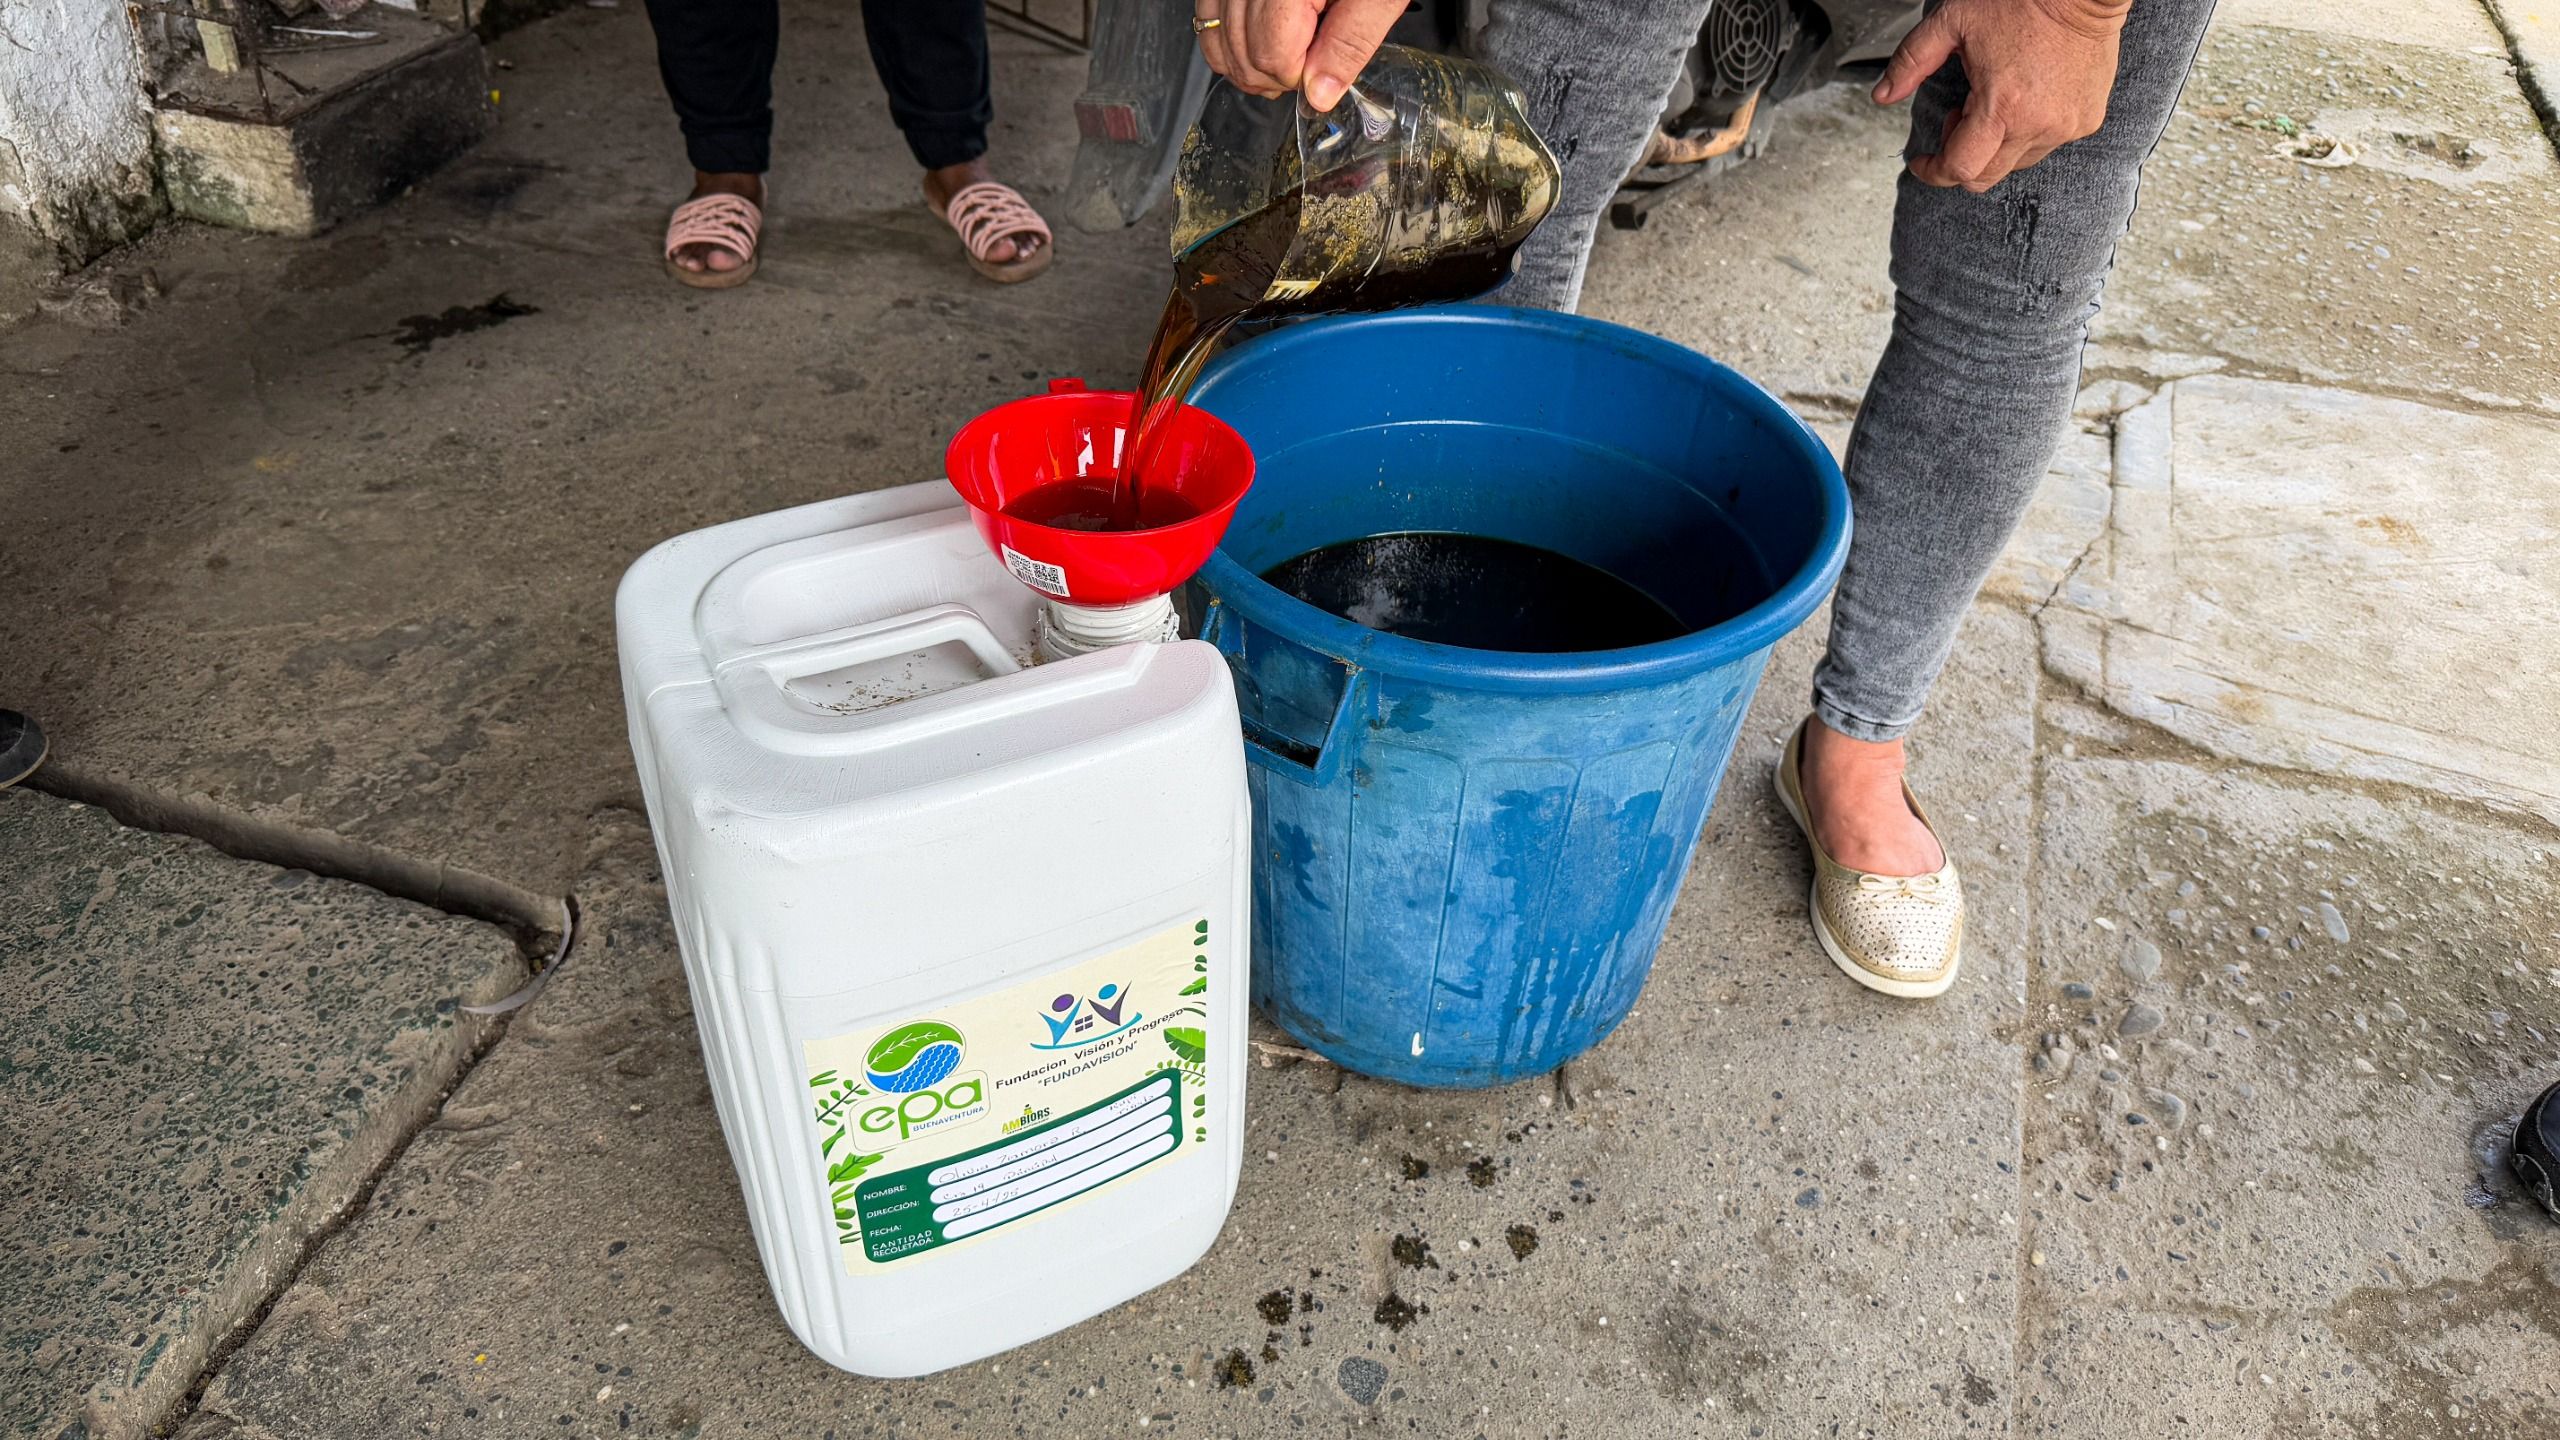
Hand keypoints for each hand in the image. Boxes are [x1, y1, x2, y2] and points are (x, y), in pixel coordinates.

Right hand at [1193, 0, 1404, 110]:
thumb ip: (1349, 43)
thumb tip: (1318, 94)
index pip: (1272, 55)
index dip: (1299, 75)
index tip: (1323, 68)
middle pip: (1243, 52)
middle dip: (1276, 74)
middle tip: (1310, 67)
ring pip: (1218, 37)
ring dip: (1249, 64)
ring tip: (1286, 60)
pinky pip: (1208, 15)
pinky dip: (1226, 39)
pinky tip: (1256, 45)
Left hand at [1873, 0, 2131, 191]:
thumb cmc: (2021, 0)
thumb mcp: (1952, 23)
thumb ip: (1911, 62)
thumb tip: (1882, 95)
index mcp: (2002, 107)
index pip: (1960, 170)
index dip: (1933, 171)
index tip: (1923, 161)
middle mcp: (2037, 125)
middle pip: (1986, 176)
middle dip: (1961, 159)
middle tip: (1958, 118)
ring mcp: (2066, 126)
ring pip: (2015, 163)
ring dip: (1994, 146)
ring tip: (1992, 102)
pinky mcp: (2087, 119)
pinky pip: (2047, 144)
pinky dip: (2026, 132)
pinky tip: (2022, 99)